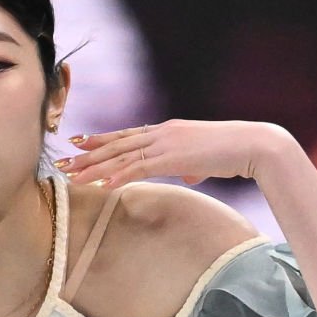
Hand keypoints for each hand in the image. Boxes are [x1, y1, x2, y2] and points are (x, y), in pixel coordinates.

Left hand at [55, 119, 288, 189]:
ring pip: (122, 156)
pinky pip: (139, 168)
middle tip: (64, 162)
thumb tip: (189, 174)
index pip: (127, 135)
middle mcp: (161, 133)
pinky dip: (119, 176)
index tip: (79, 143)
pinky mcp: (173, 157)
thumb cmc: (233, 153)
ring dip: (95, 168)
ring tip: (73, 177)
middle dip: (88, 155)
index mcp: (167, 132)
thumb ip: (192, 166)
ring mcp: (166, 143)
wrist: (252, 145)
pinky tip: (103, 184)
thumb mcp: (206, 160)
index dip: (102, 140)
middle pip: (117, 144)